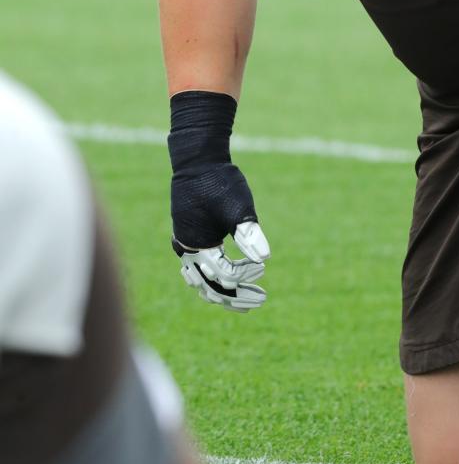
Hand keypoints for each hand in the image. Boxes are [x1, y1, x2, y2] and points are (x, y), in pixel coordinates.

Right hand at [171, 152, 270, 310]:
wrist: (199, 160)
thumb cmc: (219, 181)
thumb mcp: (238, 206)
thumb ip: (248, 233)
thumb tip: (266, 257)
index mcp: (196, 245)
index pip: (224, 274)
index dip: (245, 274)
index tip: (263, 267)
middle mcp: (187, 250)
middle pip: (211, 287)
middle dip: (237, 297)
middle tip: (261, 300)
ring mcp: (186, 245)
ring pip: (202, 283)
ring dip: (225, 294)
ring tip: (245, 303)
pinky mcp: (190, 238)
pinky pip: (198, 269)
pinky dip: (212, 280)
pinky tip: (226, 282)